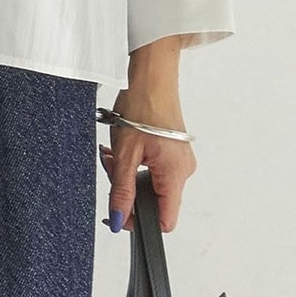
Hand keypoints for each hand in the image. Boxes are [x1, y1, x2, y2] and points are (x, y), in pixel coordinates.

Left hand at [98, 84, 196, 234]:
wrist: (152, 74)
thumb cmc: (143, 104)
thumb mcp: (125, 153)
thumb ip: (122, 190)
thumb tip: (118, 220)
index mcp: (175, 174)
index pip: (165, 221)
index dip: (140, 222)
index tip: (117, 213)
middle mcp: (183, 169)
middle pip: (154, 200)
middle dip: (128, 189)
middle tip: (111, 166)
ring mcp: (180, 159)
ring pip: (151, 182)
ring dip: (129, 173)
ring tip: (115, 152)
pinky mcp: (174, 149)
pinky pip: (155, 168)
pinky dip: (137, 162)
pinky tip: (125, 147)